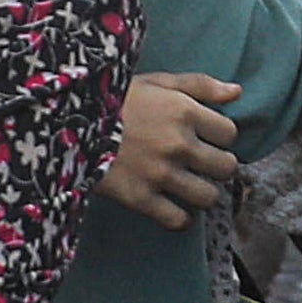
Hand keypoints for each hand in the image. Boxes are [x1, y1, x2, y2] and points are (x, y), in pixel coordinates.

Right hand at [104, 73, 242, 229]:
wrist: (64, 122)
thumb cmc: (111, 99)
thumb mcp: (154, 82)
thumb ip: (198, 85)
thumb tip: (236, 92)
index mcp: (183, 111)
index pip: (229, 133)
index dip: (218, 137)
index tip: (204, 138)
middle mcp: (177, 144)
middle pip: (226, 167)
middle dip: (216, 166)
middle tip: (199, 165)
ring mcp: (160, 174)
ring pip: (209, 197)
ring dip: (202, 194)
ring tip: (187, 187)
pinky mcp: (141, 199)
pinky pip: (179, 220)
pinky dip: (180, 218)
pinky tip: (170, 206)